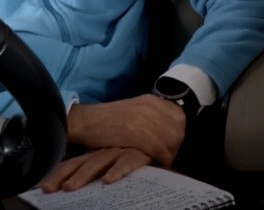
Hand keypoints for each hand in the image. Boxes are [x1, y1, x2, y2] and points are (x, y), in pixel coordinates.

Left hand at [38, 147, 149, 191]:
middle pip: (82, 162)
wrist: (166, 122)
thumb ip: (103, 160)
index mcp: (100, 149)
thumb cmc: (141, 143)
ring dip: (84, 175)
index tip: (43, 186)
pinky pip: (128, 161)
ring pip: (99, 162)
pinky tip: (108, 180)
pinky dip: (118, 170)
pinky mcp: (141, 151)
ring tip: (70, 188)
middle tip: (48, 189)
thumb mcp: (118, 151)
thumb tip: (85, 177)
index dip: (60, 172)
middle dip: (64, 176)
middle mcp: (107, 149)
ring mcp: (123, 149)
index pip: (76, 161)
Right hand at [66, 94, 185, 168]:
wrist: (85, 121)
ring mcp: (144, 119)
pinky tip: (159, 163)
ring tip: (164, 161)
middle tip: (169, 156)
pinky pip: (158, 147)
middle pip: (177, 129)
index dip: (178, 133)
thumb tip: (165, 128)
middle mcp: (151, 106)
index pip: (179, 117)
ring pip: (171, 139)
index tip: (173, 144)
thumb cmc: (106, 120)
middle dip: (176, 145)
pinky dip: (162, 157)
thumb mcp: (133, 109)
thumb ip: (150, 115)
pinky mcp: (136, 133)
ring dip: (170, 153)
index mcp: (151, 100)